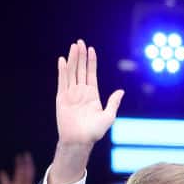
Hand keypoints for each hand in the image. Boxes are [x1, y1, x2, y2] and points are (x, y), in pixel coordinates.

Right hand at [50, 40, 123, 183]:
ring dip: (73, 59)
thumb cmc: (95, 132)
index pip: (91, 74)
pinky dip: (63, 71)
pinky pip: (62, 81)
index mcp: (92, 95)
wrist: (80, 141)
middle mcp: (81, 92)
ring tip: (74, 46)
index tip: (91, 49)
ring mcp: (71, 94)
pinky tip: (63, 60)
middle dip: (81, 56)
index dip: (91, 62)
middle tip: (80, 42)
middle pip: (81, 70)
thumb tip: (121, 91)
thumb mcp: (109, 116)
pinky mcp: (62, 98)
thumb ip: (113, 103)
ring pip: (72, 72)